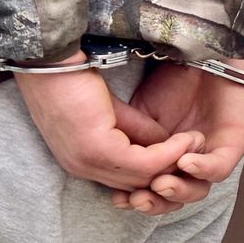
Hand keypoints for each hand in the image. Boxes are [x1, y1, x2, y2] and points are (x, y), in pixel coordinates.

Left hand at [15, 51, 206, 191]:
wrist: (47, 59)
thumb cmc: (68, 78)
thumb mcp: (110, 110)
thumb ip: (135, 130)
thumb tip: (166, 145)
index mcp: (80, 161)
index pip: (126, 180)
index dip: (157, 170)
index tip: (180, 153)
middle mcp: (82, 168)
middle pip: (139, 184)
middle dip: (172, 170)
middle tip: (196, 150)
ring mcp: (88, 161)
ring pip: (146, 176)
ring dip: (176, 161)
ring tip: (194, 143)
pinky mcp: (98, 148)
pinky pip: (146, 162)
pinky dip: (170, 153)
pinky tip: (184, 139)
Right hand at [112, 46, 243, 214]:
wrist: (203, 51)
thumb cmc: (173, 80)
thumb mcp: (141, 108)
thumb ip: (133, 134)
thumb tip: (122, 160)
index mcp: (167, 156)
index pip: (153, 187)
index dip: (136, 196)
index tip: (118, 198)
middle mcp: (190, 161)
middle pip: (175, 196)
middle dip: (156, 201)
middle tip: (138, 198)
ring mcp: (212, 154)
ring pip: (198, 188)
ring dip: (178, 189)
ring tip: (160, 183)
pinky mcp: (233, 144)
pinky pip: (220, 167)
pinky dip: (203, 168)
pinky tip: (186, 163)